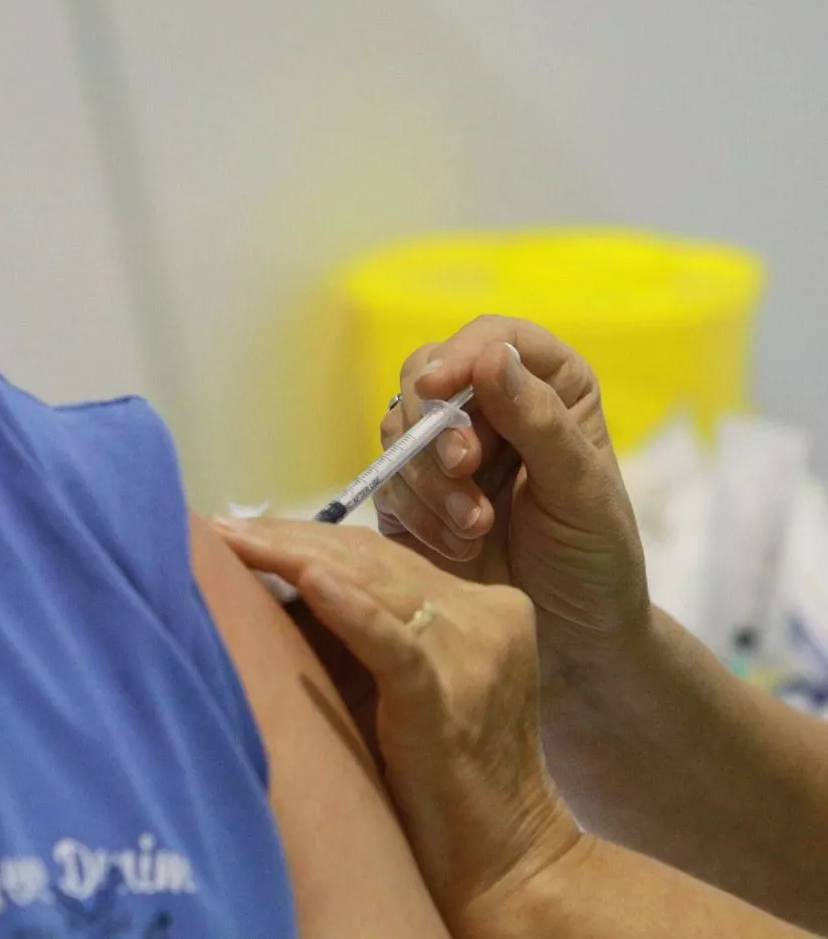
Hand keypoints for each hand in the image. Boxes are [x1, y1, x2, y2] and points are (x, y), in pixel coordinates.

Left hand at [213, 517, 582, 934]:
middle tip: (221, 526)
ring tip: (234, 540)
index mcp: (481, 607)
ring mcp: (473, 654)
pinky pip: (394, 644)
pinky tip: (310, 584)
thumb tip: (272, 584)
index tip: (241, 528)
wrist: (505, 861)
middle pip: (373, 558)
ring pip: (375, 583)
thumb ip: (368, 629)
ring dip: (295, 559)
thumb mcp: (409, 682)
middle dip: (289, 538)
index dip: (307, 536)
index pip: (380, 554)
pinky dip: (351, 612)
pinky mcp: (450, 699)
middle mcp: (485, 616)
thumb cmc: (439, 778)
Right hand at [375, 316, 649, 674]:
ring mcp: (445, 451)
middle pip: (428, 374)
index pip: (492, 340)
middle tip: (463, 469)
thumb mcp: (582, 491)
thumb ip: (540, 423)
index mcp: (547, 388)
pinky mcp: (411, 497)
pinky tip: (458, 546)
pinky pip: (387, 482)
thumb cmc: (595, 560)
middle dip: (436, 425)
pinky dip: (415, 513)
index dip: (460, 355)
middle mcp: (492, 408)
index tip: (439, 387)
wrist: (571, 641)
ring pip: (398, 429)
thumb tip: (491, 357)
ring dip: (429, 479)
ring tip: (475, 530)